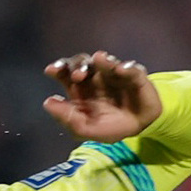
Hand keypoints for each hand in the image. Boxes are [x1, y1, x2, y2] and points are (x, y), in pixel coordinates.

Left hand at [41, 51, 161, 141]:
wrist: (143, 127)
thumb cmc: (113, 126)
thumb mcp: (89, 130)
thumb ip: (69, 120)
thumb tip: (47, 103)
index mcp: (80, 88)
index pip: (65, 73)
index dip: (58, 69)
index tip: (51, 71)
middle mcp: (94, 77)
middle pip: (80, 62)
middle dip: (77, 66)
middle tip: (78, 77)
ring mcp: (113, 73)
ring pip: (102, 59)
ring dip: (100, 62)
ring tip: (100, 63)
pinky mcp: (134, 74)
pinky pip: (129, 67)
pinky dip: (125, 67)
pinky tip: (121, 71)